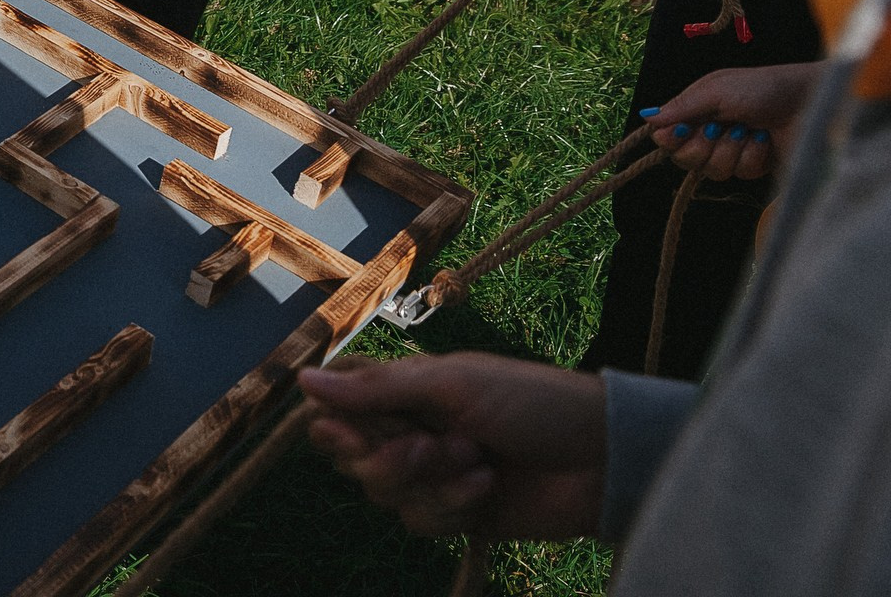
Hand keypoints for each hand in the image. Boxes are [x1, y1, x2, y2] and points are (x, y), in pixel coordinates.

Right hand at [300, 353, 606, 540]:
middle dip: (388, 458)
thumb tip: (302, 380)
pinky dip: (451, 506)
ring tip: (476, 462)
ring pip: (385, 495)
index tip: (348, 431)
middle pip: (352, 460)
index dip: (335, 427)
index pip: (337, 411)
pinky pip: (420, 522)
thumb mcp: (451, 384)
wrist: (600, 458)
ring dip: (430, 482)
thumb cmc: (530, 401)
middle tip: (429, 446)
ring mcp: (432, 475)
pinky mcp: (455, 513)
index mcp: (404, 390)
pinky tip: (486, 488)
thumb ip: (376, 389)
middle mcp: (409, 430)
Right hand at [643, 60, 823, 179]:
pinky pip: (741, 175)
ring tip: (750, 131)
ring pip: (713, 170)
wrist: (808, 103)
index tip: (682, 131)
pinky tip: (765, 142)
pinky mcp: (754, 167)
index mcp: (696, 110)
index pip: (666, 136)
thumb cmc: (761, 88)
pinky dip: (753, 156)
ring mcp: (732, 151)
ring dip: (732, 150)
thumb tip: (645, 117)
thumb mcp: (717, 91)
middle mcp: (709, 132)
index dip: (671, 139)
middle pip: (685, 159)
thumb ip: (682, 107)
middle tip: (721, 128)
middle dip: (704, 146)